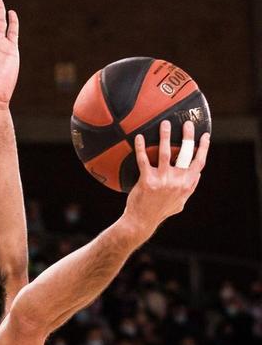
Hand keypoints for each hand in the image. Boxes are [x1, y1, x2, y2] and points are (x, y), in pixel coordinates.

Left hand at [122, 120, 208, 235]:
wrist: (141, 221)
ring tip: (165, 124)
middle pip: (186, 153)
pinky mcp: (147, 180)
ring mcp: (162, 180)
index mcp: (186, 184)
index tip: (205, 135)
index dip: (203, 148)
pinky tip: (138, 137)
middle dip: (188, 136)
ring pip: (166, 152)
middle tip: (186, 123)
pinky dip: (141, 147)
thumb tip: (198, 175)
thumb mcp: (180, 202)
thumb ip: (189, 188)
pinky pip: (143, 160)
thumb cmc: (160, 211)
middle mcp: (177, 180)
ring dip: (166, 136)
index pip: (199, 163)